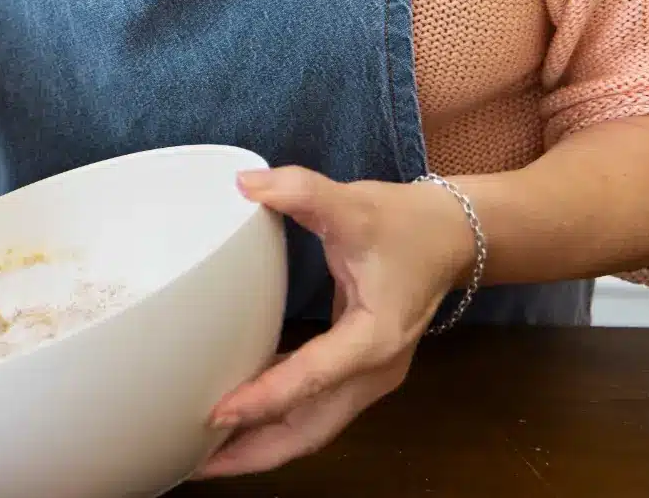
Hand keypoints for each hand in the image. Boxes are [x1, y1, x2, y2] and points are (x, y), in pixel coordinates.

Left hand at [195, 167, 476, 478]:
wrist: (453, 235)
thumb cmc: (407, 224)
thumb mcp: (355, 204)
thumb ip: (302, 192)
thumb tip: (247, 185)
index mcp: (376, 338)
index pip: (314, 378)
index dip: (266, 398)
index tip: (219, 414)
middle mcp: (374, 371)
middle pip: (310, 429)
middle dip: (255, 451)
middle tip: (195, 463)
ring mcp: (367, 377)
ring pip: (310, 428)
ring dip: (261, 442)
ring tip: (203, 453)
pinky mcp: (356, 371)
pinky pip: (312, 407)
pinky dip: (274, 418)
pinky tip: (236, 415)